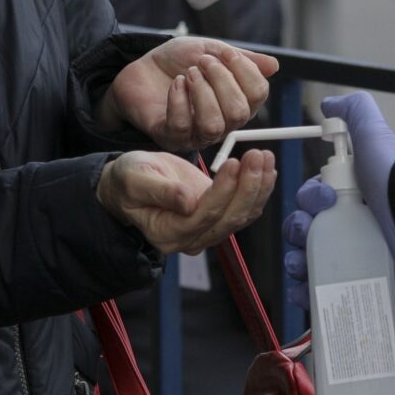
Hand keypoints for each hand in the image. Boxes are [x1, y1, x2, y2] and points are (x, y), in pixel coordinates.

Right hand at [100, 150, 275, 256]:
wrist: (131, 184)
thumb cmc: (128, 180)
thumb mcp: (135, 179)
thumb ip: (159, 191)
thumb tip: (187, 202)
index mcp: (168, 233)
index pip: (203, 216)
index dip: (222, 192)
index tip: (233, 162)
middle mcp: (191, 239)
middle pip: (229, 218)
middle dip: (248, 186)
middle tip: (257, 154)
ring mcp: (208, 230)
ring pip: (243, 215)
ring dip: (259, 186)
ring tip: (264, 156)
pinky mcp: (219, 217)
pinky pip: (245, 208)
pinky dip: (259, 188)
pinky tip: (266, 167)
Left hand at [106, 37, 277, 151]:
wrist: (140, 67)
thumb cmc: (177, 62)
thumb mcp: (209, 50)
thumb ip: (239, 58)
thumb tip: (274, 65)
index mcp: (236, 101)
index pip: (258, 95)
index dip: (245, 71)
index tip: (225, 53)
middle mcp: (222, 123)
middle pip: (238, 113)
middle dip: (221, 80)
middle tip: (201, 62)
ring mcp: (196, 133)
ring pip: (213, 125)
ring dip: (201, 92)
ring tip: (188, 73)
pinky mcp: (169, 137)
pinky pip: (181, 126)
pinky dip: (179, 99)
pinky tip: (175, 84)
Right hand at [279, 92, 394, 312]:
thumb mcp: (374, 134)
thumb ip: (354, 111)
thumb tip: (328, 105)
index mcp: (351, 195)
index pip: (311, 201)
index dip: (306, 201)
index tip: (323, 200)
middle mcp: (352, 224)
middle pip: (305, 231)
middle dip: (296, 232)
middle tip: (308, 235)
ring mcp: (357, 255)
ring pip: (309, 261)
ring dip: (295, 263)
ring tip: (302, 266)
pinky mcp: (364, 281)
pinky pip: (326, 290)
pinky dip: (307, 292)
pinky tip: (303, 291)